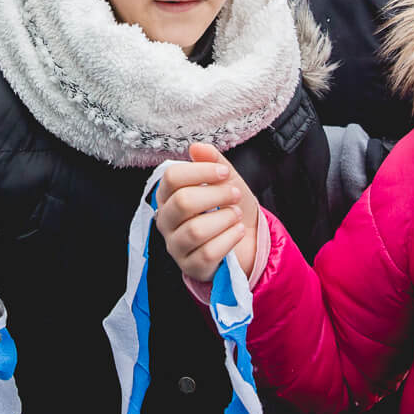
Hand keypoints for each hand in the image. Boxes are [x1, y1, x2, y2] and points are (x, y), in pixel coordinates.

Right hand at [153, 143, 257, 282]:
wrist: (247, 240)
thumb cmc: (229, 208)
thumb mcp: (225, 181)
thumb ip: (212, 162)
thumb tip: (197, 147)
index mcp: (168, 195)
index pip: (172, 177)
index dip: (200, 171)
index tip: (223, 173)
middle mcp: (165, 220)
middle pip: (183, 202)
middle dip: (216, 195)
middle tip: (234, 194)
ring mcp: (175, 245)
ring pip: (196, 230)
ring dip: (224, 219)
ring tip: (236, 215)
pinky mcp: (190, 267)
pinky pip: (208, 253)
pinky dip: (229, 239)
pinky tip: (237, 232)